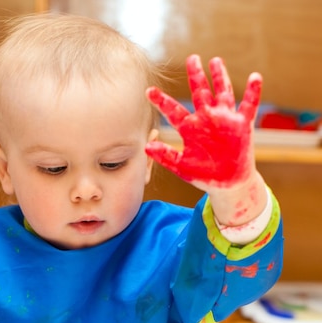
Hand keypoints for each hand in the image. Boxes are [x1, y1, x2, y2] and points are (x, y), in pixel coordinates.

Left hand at [146, 54, 261, 192]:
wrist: (228, 183)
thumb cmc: (204, 175)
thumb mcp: (182, 167)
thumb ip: (165, 157)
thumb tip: (147, 147)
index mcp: (190, 128)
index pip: (173, 111)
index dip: (161, 101)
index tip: (148, 91)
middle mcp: (207, 119)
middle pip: (200, 92)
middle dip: (196, 75)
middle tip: (191, 58)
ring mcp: (225, 119)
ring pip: (223, 92)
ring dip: (220, 77)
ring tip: (215, 60)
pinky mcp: (242, 124)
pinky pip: (249, 105)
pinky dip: (253, 91)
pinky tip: (255, 77)